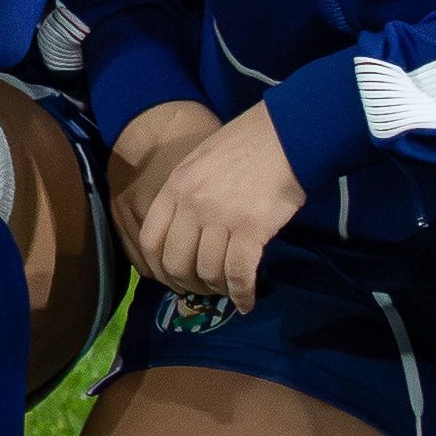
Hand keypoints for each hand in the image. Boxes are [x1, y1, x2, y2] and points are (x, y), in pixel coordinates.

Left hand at [118, 101, 303, 310]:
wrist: (285, 134)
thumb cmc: (245, 145)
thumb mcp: (200, 162)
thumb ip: (187, 195)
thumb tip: (185, 234)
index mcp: (175, 187)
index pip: (150, 241)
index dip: (160, 268)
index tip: (174, 278)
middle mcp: (192, 205)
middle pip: (176, 263)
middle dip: (189, 283)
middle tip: (204, 288)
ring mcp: (220, 218)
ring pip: (208, 272)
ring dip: (219, 290)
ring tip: (229, 291)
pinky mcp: (251, 229)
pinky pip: (239, 274)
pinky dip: (242, 294)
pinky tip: (246, 301)